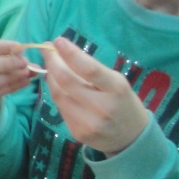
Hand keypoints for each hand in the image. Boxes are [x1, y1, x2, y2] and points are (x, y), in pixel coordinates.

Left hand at [42, 37, 148, 155]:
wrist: (131, 137)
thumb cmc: (123, 102)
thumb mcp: (116, 82)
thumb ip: (92, 70)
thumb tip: (61, 51)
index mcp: (117, 90)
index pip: (89, 69)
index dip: (70, 53)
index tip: (58, 41)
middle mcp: (102, 107)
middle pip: (67, 81)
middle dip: (53, 62)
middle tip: (47, 50)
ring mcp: (88, 123)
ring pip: (59, 94)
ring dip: (50, 76)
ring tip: (50, 65)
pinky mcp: (77, 132)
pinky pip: (60, 107)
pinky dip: (55, 92)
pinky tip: (56, 84)